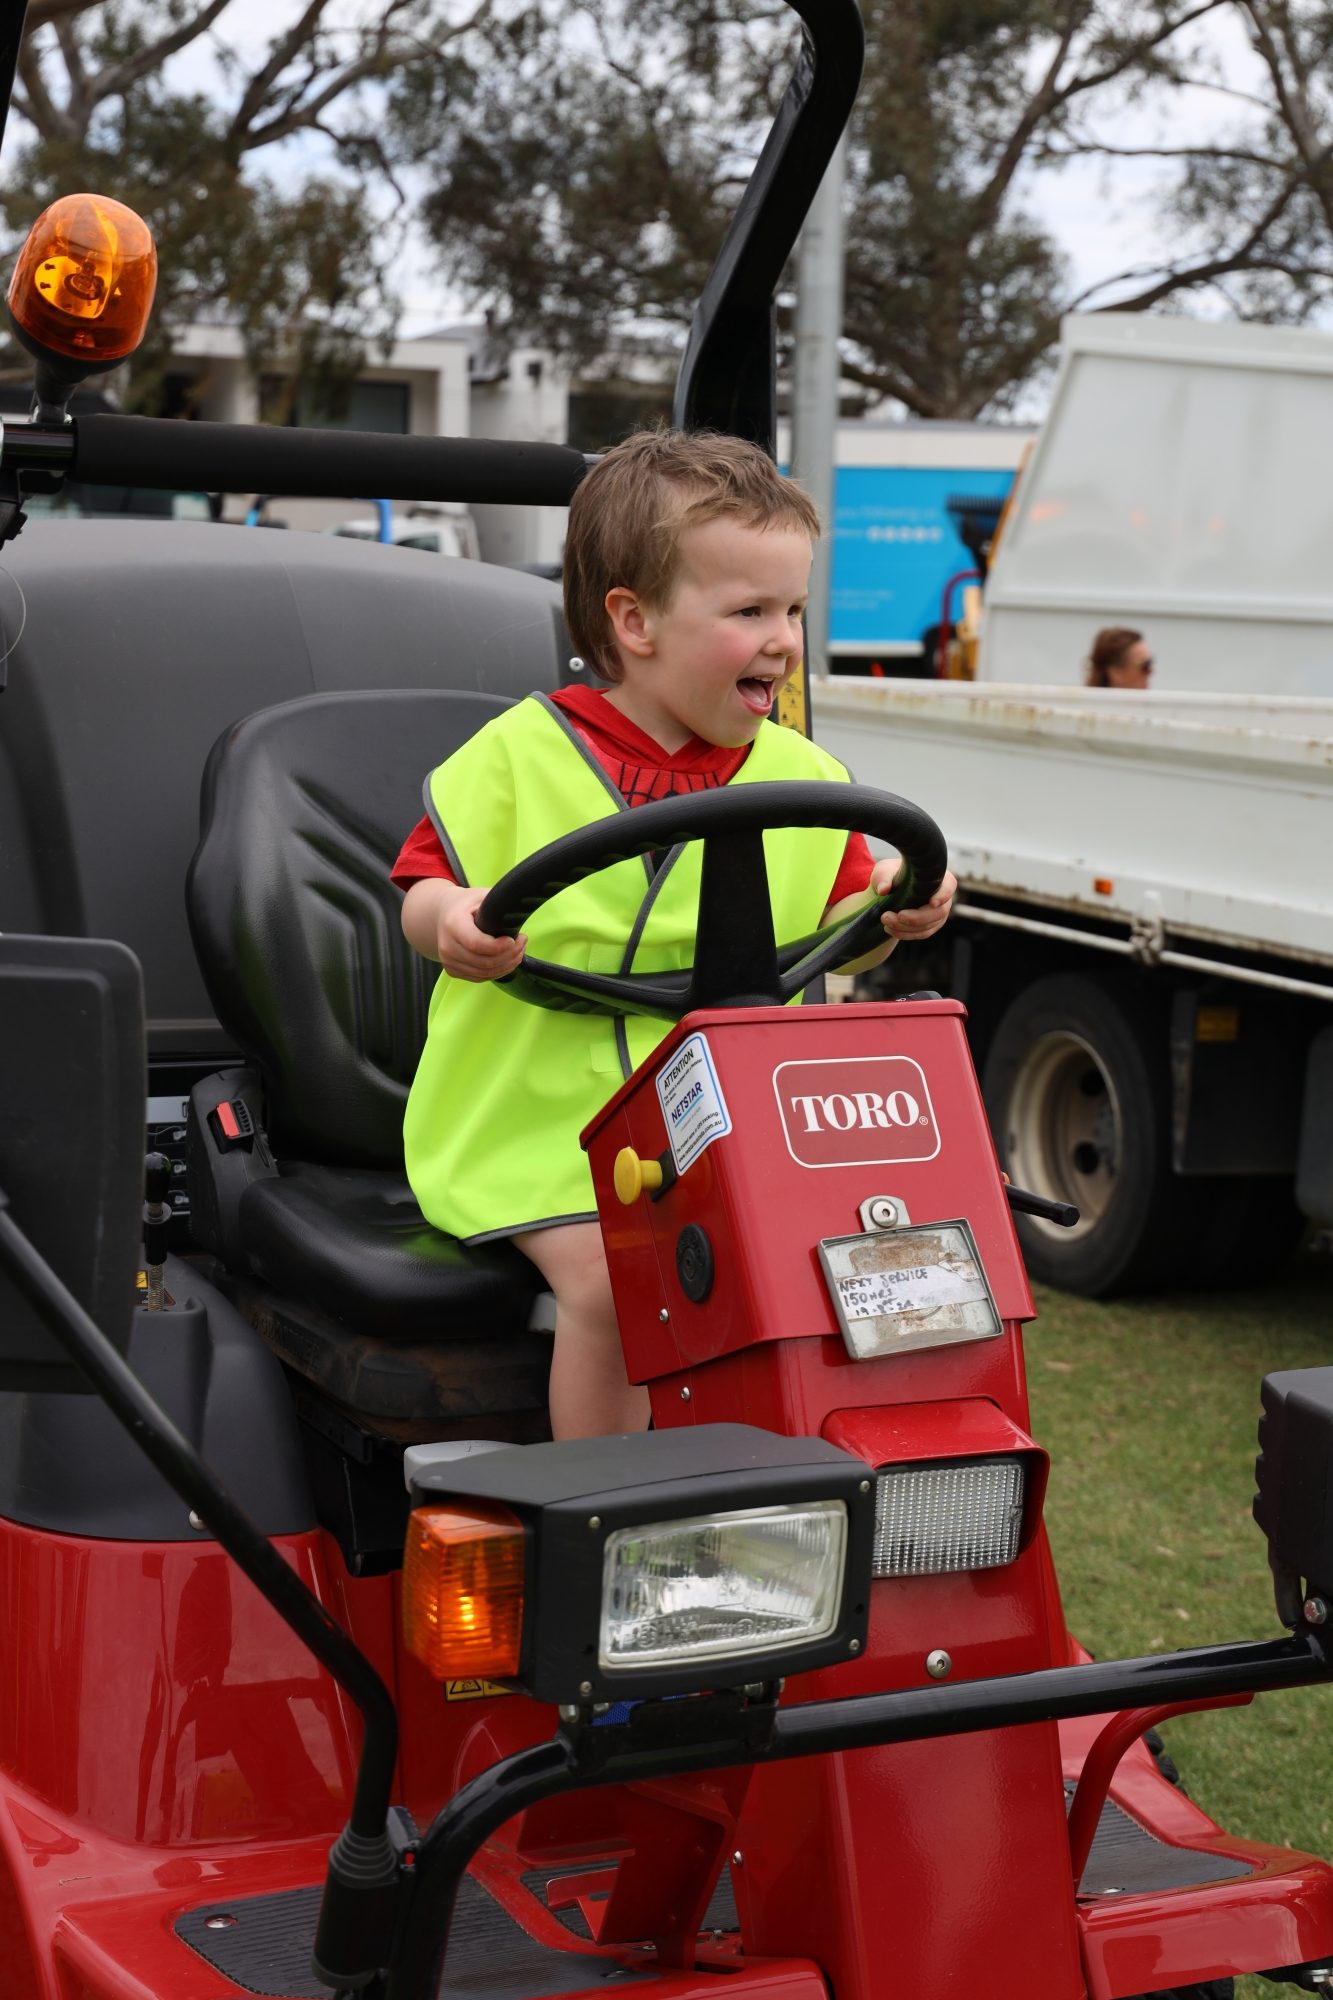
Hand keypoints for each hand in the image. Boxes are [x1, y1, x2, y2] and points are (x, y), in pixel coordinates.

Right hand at [401, 877, 526, 979]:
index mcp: (453, 924)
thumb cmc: (466, 904)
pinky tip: (508, 958)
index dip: (499, 947)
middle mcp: (447, 946)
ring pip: (485, 973)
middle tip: (522, 941)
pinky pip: (481, 977)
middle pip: (484, 962)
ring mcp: (448, 961)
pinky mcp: (452, 971)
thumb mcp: (482, 896)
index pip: (477, 944)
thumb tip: (519, 913)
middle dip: (510, 955)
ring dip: (508, 964)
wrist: (443, 914)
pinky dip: (499, 971)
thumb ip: (498, 904)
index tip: (514, 939)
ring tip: (518, 949)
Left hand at [870, 858, 956, 941]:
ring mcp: (938, 914)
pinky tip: (890, 929)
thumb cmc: (892, 874)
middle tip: (897, 915)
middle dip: (917, 917)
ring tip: (886, 920)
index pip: (949, 886)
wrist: (891, 889)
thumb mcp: (885, 871)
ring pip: (929, 926)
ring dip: (906, 927)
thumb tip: (883, 889)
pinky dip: (905, 934)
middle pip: (939, 912)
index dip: (944, 895)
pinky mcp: (930, 926)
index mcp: (938, 878)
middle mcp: (943, 897)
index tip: (932, 902)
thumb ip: (884, 878)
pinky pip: (921, 934)